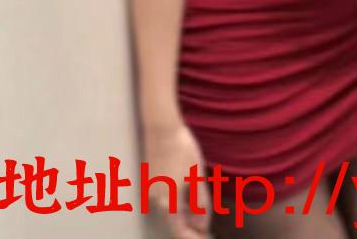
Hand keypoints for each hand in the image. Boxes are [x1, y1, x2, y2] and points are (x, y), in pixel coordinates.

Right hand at [144, 122, 214, 238]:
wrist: (161, 128)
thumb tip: (202, 226)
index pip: (180, 233)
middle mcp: (156, 203)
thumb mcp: (197, 177)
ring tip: (199, 214)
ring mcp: (150, 192)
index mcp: (169, 204)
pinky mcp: (148, 182)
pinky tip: (187, 198)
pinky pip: (163, 200)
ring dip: (183, 216)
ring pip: (168, 212)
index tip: (207, 237)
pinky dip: (176, 204)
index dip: (194, 238)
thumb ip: (200, 203)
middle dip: (191, 228)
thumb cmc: (183, 151)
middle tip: (206, 228)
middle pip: (174, 224)